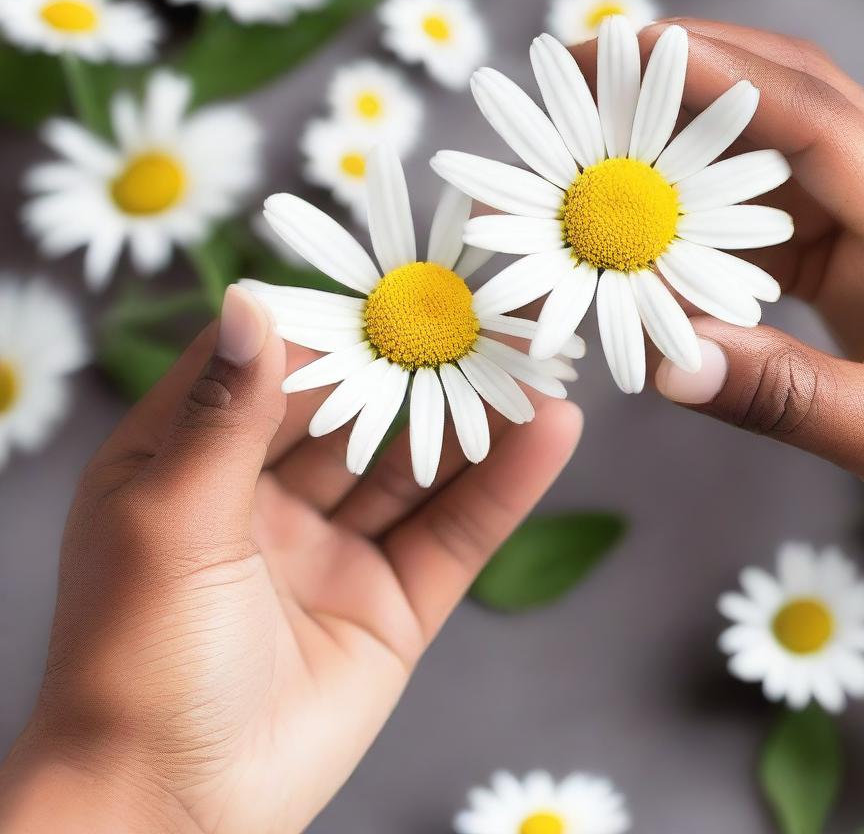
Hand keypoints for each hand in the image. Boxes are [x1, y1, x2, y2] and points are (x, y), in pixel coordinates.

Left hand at [0, 286, 581, 832]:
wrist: (170, 818)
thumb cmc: (135, 664)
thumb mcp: (170, 521)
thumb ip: (225, 413)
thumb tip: (249, 299)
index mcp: (196, 458)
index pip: (276, 359)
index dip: (336, 311)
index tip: (400, 263)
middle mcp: (268, 492)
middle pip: (362, 405)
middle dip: (424, 356)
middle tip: (496, 300)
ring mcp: (336, 544)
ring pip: (417, 461)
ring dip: (477, 411)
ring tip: (544, 351)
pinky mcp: (392, 599)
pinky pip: (455, 529)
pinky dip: (505, 483)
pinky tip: (552, 429)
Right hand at [577, 19, 863, 564]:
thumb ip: (790, 397)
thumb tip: (666, 364)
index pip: (816, 118)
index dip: (719, 76)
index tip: (628, 54)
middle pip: (789, 96)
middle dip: (687, 69)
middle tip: (588, 74)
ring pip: (771, 145)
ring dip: (687, 132)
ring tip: (602, 136)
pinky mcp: (853, 254)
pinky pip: (767, 206)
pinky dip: (703, 204)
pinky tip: (653, 225)